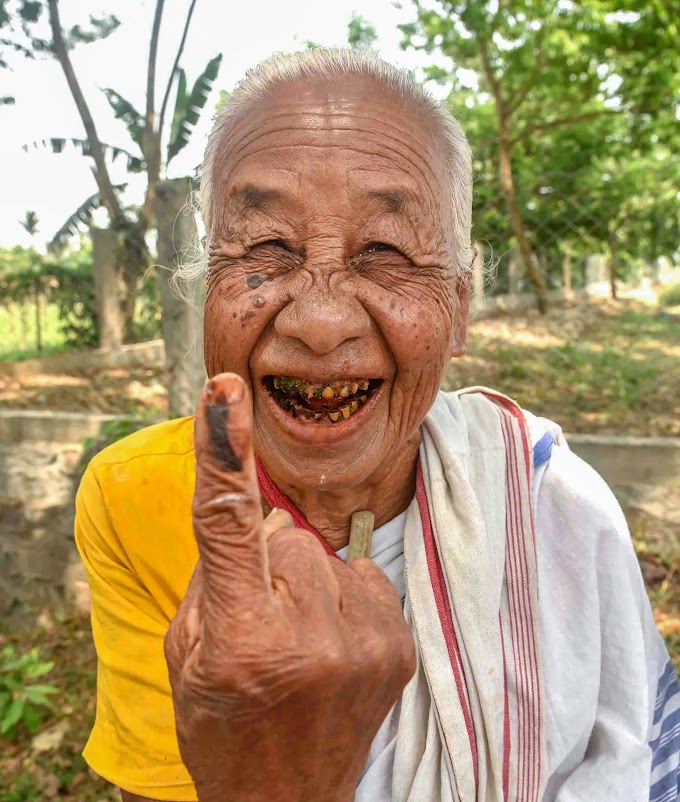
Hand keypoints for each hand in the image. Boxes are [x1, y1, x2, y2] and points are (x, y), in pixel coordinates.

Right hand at [164, 373, 415, 801]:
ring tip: (297, 637)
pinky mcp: (400, 645)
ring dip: (308, 580)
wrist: (287, 801)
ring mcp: (366, 643)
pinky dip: (343, 595)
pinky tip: (332, 639)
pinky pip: (362, 575)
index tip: (225, 393)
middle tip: (260, 616)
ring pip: (326, 554)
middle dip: (270, 560)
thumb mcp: (188, 653)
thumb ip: (218, 575)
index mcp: (242, 641)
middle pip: (290, 536)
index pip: (230, 527)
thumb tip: (264, 512)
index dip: (224, 454)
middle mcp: (310, 638)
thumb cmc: (224, 723)